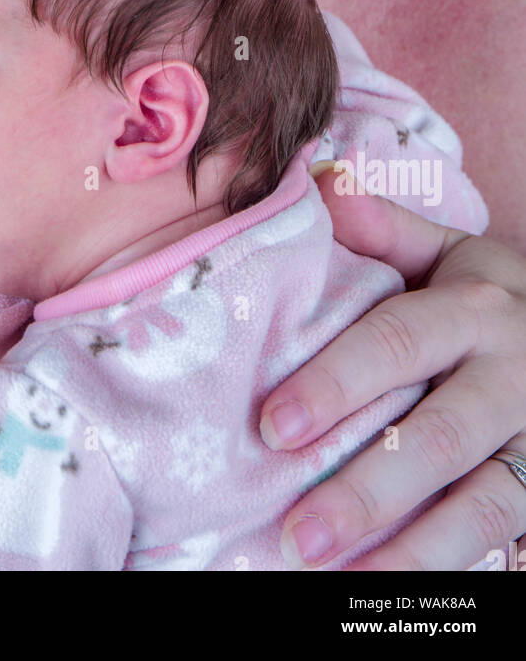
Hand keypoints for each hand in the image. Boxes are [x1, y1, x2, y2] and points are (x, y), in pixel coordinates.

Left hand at [259, 172, 525, 569]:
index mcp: (476, 309)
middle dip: (365, 488)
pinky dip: (450, 569)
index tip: (273, 425)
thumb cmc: (492, 300)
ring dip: (408, 550)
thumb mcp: (454, 255)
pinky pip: (503, 538)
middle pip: (438, 436)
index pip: (398, 343)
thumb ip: (388, 229)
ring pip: (479, 502)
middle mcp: (511, 378)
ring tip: (333, 581)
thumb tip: (320, 182)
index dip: (337, 384)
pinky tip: (389, 593)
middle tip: (295, 533)